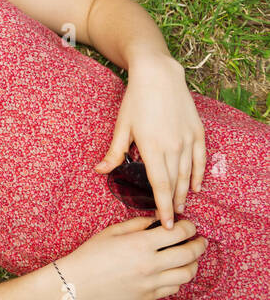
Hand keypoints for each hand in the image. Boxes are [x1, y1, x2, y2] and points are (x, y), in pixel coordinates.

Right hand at [58, 217, 206, 299]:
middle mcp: (151, 264)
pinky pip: (174, 288)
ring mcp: (151, 283)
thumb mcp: (113, 231)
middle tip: (200, 240)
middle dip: (199, 244)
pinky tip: (173, 271)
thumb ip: (139, 224)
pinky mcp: (149, 296)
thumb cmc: (92, 253)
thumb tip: (159, 219)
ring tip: (190, 257)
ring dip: (193, 263)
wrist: (79, 281)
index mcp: (141, 243)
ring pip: (187, 274)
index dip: (189, 226)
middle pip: (190, 253)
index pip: (179, 232)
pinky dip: (179, 278)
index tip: (188, 225)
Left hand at [96, 55, 203, 228]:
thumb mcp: (121, 127)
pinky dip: (199, 175)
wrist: (159, 76)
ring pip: (188, 174)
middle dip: (173, 204)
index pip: (159, 186)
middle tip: (171, 222)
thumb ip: (114, 153)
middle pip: (175, 184)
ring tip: (181, 207)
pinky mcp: (197, 132)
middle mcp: (173, 147)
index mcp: (152, 148)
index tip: (165, 223)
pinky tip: (196, 186)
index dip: (162, 207)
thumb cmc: (136, 101)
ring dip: (185, 193)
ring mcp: (188, 140)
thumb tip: (99, 171)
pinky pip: (200, 160)